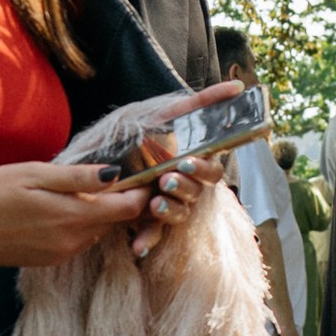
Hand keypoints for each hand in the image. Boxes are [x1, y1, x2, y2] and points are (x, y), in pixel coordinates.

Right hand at [0, 157, 159, 269]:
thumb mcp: (35, 174)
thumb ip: (78, 178)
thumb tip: (117, 174)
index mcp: (74, 217)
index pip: (129, 208)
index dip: (142, 190)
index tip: (146, 173)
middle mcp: (73, 241)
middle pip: (116, 221)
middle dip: (124, 200)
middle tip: (120, 174)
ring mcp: (61, 253)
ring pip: (96, 230)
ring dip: (99, 213)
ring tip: (88, 188)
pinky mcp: (48, 259)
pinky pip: (76, 240)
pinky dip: (79, 224)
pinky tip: (61, 207)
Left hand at [111, 82, 244, 248]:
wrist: (97, 152)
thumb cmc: (138, 131)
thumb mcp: (167, 113)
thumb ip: (204, 101)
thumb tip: (238, 88)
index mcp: (191, 162)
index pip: (211, 171)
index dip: (203, 169)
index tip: (187, 162)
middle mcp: (183, 185)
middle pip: (196, 193)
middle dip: (184, 187)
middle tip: (166, 179)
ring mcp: (167, 204)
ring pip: (179, 214)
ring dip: (170, 210)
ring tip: (154, 203)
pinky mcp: (147, 221)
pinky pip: (153, 235)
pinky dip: (146, 240)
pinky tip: (136, 247)